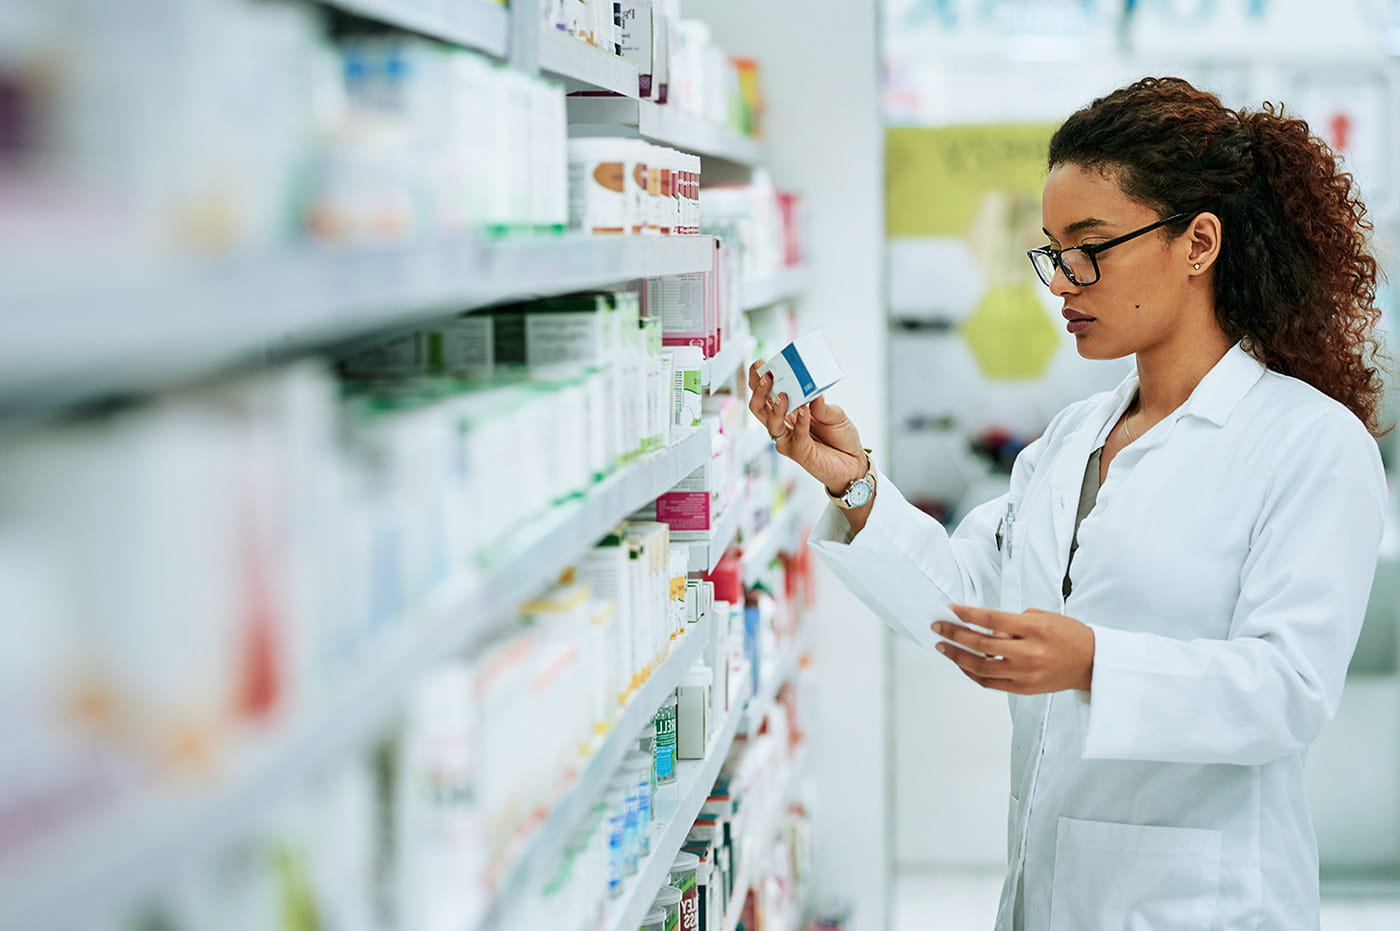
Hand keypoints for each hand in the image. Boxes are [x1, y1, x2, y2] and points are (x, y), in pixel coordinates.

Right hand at [747, 360, 865, 493]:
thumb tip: (814, 395)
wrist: (853, 463)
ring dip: (775, 407)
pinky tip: (804, 411)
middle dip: (759, 391)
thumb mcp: (836, 415)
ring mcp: (788, 440)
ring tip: (783, 393)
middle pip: (759, 408)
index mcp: (789, 412)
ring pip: (770, 423)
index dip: (758, 380)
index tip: (759, 364)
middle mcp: (784, 425)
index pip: (767, 395)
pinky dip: (800, 422)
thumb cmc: (841, 437)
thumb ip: (823, 406)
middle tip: (766, 375)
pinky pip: (795, 436)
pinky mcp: (799, 452)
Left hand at [932, 605, 1095, 694]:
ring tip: (943, 646)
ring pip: (980, 667)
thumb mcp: (1043, 617)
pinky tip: (961, 662)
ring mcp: (1025, 674)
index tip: (951, 609)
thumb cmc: (1069, 636)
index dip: (967, 614)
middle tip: (938, 627)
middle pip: (981, 644)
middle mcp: (1028, 653)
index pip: (992, 619)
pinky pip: (989, 682)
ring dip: (956, 655)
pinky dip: (971, 673)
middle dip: (954, 634)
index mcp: (1035, 630)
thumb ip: (1013, 622)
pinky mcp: (1023, 689)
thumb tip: (987, 627)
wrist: (1092, 663)